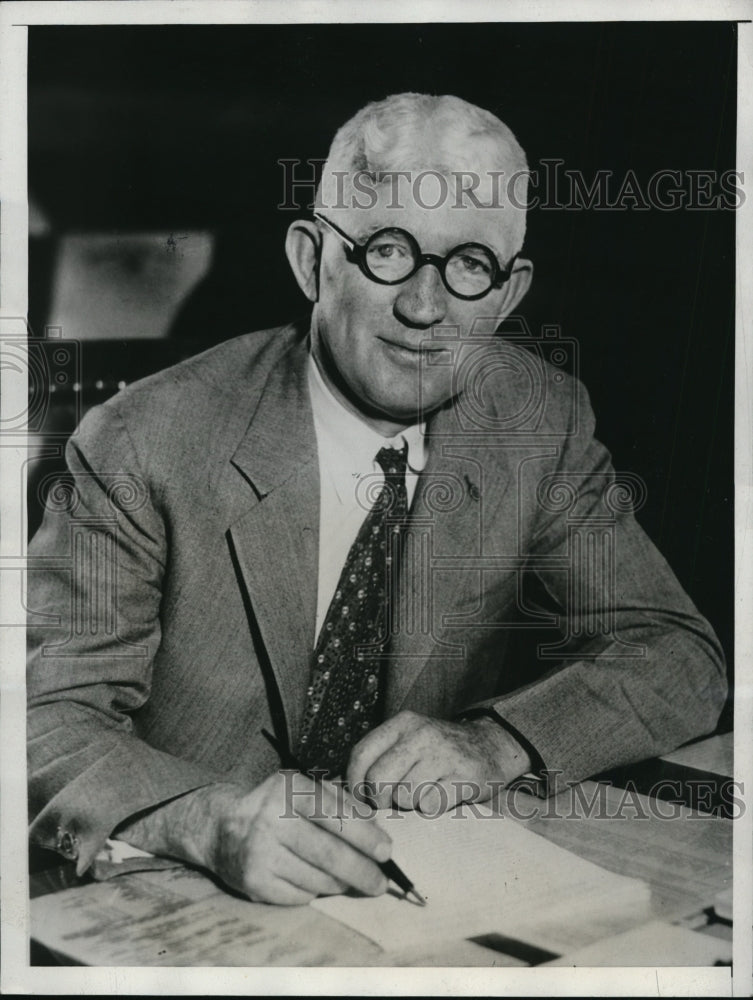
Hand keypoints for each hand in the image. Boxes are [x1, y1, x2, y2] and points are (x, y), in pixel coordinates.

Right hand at [202, 773, 391, 904]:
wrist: (222, 827)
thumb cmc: (276, 806)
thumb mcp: (305, 790)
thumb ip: (342, 804)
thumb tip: (376, 831)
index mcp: (289, 789)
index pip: (334, 815)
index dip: (365, 836)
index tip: (386, 852)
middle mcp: (271, 819)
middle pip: (329, 854)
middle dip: (362, 872)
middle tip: (381, 882)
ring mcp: (260, 853)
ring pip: (317, 880)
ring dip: (340, 883)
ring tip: (347, 879)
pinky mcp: (253, 882)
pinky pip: (299, 896)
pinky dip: (315, 892)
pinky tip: (315, 881)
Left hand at [346, 710, 530, 814]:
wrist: (492, 745)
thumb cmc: (440, 752)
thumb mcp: (409, 742)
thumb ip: (379, 758)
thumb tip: (338, 787)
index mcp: (402, 723)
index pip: (360, 754)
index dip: (354, 784)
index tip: (361, 798)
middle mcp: (421, 733)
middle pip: (378, 780)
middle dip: (380, 801)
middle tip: (392, 803)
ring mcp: (444, 753)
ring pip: (404, 796)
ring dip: (410, 805)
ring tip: (422, 794)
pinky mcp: (464, 776)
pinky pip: (431, 805)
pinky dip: (432, 808)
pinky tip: (441, 797)